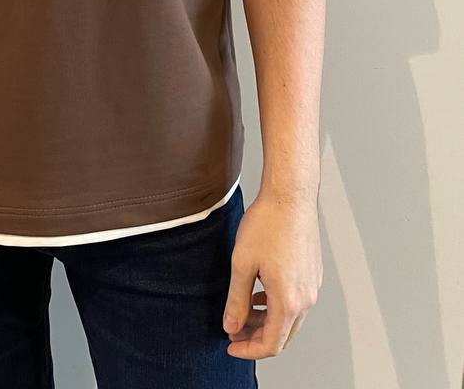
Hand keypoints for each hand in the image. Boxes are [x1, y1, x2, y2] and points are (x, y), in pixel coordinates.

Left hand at [222, 189, 322, 359]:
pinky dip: (278, 305)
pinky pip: (297, 301)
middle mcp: (306, 298)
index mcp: (289, 301)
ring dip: (267, 320)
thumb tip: (231, 325)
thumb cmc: (268, 223)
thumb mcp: (242, 264)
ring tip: (243, 309)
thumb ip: (236, 300)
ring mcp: (312, 285)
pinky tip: (260, 292)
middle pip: (283, 335)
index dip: (248, 349)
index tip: (230, 344)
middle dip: (256, 337)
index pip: (271, 344)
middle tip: (234, 328)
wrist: (291, 195)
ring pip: (291, 319)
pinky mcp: (313, 273)